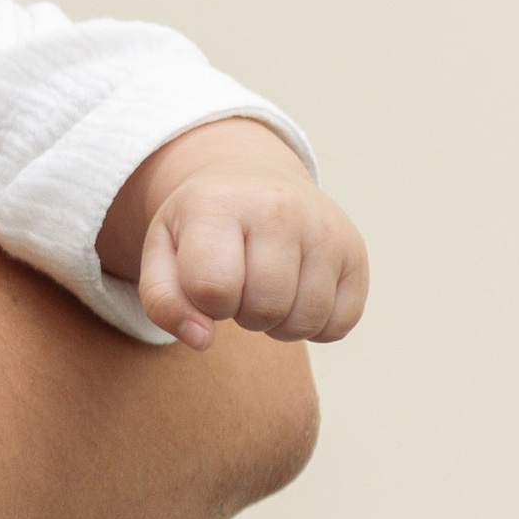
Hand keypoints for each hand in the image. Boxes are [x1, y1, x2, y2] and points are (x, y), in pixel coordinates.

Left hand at [139, 165, 369, 347]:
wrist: (252, 179)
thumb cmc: (201, 225)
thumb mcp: (163, 251)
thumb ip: (163, 301)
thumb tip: (201, 340)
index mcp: (219, 204)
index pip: (213, 287)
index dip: (205, 304)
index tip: (205, 284)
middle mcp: (279, 208)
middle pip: (264, 308)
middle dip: (243, 314)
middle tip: (239, 287)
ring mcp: (324, 227)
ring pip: (305, 320)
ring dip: (278, 325)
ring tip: (265, 291)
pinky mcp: (355, 250)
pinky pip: (340, 323)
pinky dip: (316, 327)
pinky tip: (297, 296)